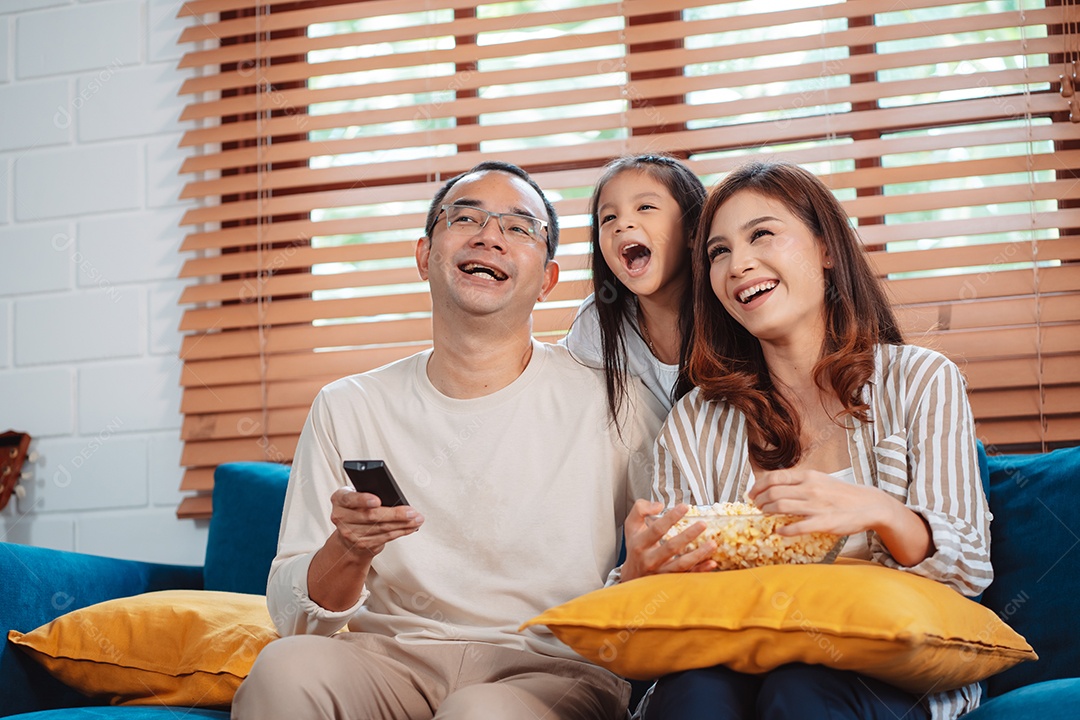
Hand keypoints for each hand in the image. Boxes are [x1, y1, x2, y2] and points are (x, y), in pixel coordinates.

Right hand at [330, 487, 423, 558]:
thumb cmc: (358, 506)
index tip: (377, 500)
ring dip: (403, 524)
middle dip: (395, 514)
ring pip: (381, 528)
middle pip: (371, 516)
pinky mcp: (362, 544)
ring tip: (417, 519)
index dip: (363, 500)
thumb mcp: (358, 495)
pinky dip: (401, 531)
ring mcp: (350, 533)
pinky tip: (411, 527)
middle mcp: (341, 516)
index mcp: (339, 499)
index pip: (350, 498)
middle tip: (412, 512)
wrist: (349, 530)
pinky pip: (385, 537)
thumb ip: (369, 492)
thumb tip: (394, 497)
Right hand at [620, 499, 717, 581]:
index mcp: (640, 544)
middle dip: (688, 535)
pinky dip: (700, 570)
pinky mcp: (669, 581)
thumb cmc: (635, 547)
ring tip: (713, 544)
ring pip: (681, 565)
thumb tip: (659, 506)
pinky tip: (712, 563)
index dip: (671, 517)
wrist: (632, 575)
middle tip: (703, 524)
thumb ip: (640, 509)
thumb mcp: (631, 525)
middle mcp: (650, 559)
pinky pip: (687, 576)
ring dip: (698, 555)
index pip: (657, 529)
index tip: (684, 507)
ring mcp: (660, 572)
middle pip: (671, 547)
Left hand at [747, 468, 888, 536]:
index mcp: (808, 476)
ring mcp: (817, 505)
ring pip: (781, 506)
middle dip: (760, 500)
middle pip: (773, 492)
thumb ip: (799, 482)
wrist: (869, 504)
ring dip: (767, 512)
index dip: (758, 486)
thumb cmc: (841, 493)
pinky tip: (779, 531)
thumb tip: (774, 486)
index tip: (752, 494)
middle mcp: (810, 488)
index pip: (774, 477)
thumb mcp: (819, 479)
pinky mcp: (824, 522)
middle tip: (757, 507)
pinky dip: (784, 530)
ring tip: (764, 516)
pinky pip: (798, 527)